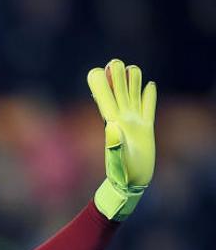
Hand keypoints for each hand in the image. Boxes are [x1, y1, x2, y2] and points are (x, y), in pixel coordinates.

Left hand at [87, 59, 155, 220]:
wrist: (130, 185)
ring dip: (133, 81)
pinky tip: (149, 87)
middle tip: (117, 64)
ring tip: (132, 71)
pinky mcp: (147, 128)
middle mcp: (121, 118)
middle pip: (117, 89)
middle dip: (116, 74)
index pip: (102, 95)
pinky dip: (149, 97)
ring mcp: (134, 122)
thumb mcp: (117, 162)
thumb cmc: (122, 176)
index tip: (99, 72)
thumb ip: (114, 146)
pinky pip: (148, 107)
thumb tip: (111, 125)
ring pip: (133, 93)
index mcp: (112, 122)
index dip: (100, 82)